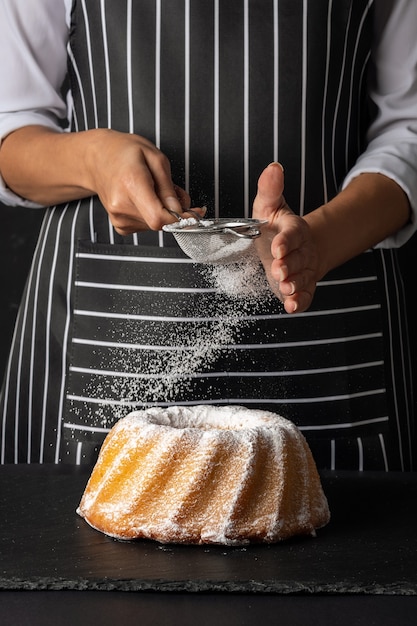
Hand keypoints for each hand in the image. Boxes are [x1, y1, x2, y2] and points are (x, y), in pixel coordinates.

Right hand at [85, 129, 204, 234]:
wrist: (98, 158)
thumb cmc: (125, 152)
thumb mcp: (156, 158)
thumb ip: (169, 188)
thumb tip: (180, 210)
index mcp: (132, 184)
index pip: (159, 218)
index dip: (179, 218)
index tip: (192, 212)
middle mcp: (121, 205)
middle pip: (160, 222)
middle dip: (174, 210)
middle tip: (172, 190)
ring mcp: (118, 217)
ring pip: (155, 225)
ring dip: (163, 211)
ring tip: (153, 190)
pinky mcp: (120, 225)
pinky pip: (146, 226)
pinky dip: (152, 215)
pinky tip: (145, 199)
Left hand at [252, 162, 320, 312]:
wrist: (294, 249)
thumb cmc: (278, 228)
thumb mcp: (270, 206)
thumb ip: (269, 189)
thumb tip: (273, 167)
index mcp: (294, 230)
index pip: (293, 234)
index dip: (287, 241)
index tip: (278, 247)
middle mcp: (302, 251)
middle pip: (299, 258)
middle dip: (290, 265)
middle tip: (279, 271)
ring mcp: (303, 270)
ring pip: (303, 278)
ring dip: (295, 284)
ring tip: (286, 288)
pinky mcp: (301, 287)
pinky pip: (305, 296)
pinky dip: (299, 302)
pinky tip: (291, 306)